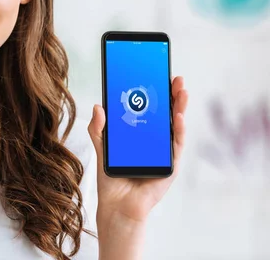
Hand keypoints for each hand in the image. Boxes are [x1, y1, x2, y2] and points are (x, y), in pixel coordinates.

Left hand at [88, 76, 188, 222]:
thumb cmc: (111, 178)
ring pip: (176, 125)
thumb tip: (98, 106)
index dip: (155, 92)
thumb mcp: (102, 148)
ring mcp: (164, 152)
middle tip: (174, 77)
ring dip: (180, 107)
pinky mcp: (170, 165)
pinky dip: (179, 130)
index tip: (157, 74)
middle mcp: (155, 140)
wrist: (117, 205)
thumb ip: (98, 128)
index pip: (150, 108)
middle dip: (172, 95)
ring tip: (181, 90)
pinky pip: (177, 145)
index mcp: (140, 133)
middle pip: (166, 113)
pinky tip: (179, 117)